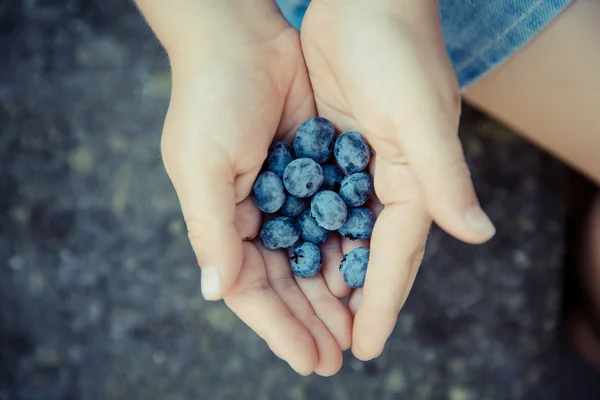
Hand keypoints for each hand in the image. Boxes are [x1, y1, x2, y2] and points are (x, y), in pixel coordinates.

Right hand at [159, 12, 350, 374]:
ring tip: (354, 330)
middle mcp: (252, 216)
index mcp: (221, 222)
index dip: (278, 327)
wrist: (242, 38)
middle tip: (337, 357)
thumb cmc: (212, 99)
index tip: (309, 360)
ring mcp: (284, 196)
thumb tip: (216, 293)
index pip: (250, 289)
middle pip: (284, 282)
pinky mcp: (312, 171)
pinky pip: (331, 221)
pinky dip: (344, 249)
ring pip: (310, 258)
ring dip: (330, 294)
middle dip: (310, 321)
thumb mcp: (201, 166)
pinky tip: (361, 274)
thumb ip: (211, 230)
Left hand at [301, 0, 495, 359]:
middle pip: (369, 254)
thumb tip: (481, 235)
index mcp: (414, 181)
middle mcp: (389, 180)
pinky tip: (288, 255)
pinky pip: (318, 202)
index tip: (366, 346)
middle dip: (353, 301)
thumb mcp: (422, 116)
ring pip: (341, 233)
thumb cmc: (397, 51)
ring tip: (309, 316)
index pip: (397, 256)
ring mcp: (358, 166)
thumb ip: (446, 178)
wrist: (364, 0)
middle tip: (334, 346)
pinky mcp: (330, 148)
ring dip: (326, 274)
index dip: (383, 303)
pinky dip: (307, 232)